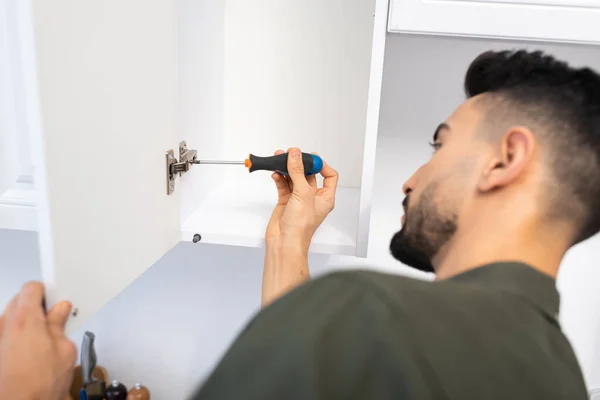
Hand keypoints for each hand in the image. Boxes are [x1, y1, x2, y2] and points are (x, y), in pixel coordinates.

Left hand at [0, 282, 76, 399]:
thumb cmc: (38, 386)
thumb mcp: (64, 351)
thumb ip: (59, 325)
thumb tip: (60, 312)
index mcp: (25, 319)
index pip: (31, 288)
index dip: (46, 292)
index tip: (56, 301)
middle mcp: (4, 325)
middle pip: (19, 302)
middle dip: (36, 307)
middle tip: (53, 322)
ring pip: (10, 320)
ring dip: (25, 324)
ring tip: (41, 343)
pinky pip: (4, 335)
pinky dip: (15, 339)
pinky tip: (28, 355)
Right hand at [265, 147, 338, 250]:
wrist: (284, 242)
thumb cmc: (300, 228)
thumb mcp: (303, 194)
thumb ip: (298, 172)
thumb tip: (295, 156)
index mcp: (325, 197)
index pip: (329, 176)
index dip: (321, 165)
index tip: (310, 157)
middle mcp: (313, 197)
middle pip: (308, 174)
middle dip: (300, 164)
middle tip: (291, 155)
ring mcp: (299, 199)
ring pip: (294, 178)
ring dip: (287, 169)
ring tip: (279, 160)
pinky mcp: (286, 201)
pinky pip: (283, 185)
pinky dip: (279, 178)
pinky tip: (276, 174)